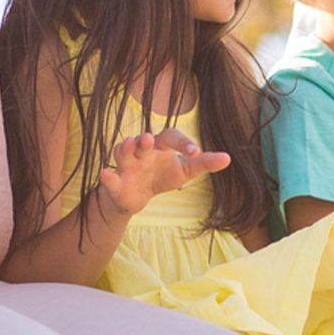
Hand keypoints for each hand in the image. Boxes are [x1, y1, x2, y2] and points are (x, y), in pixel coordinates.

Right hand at [96, 128, 228, 217]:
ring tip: (130, 145)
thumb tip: (228, 158)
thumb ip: (204, 163)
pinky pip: (110, 176)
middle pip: (143, 141)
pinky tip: (105, 173)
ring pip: (123, 152)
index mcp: (161, 146)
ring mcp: (127, 165)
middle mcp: (142, 151)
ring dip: (125, 148)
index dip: (183, 143)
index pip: (171, 138)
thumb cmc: (162, 176)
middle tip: (151, 140)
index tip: (196, 152)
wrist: (138, 196)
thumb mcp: (185, 171)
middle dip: (146, 140)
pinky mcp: (115, 181)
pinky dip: (107, 175)